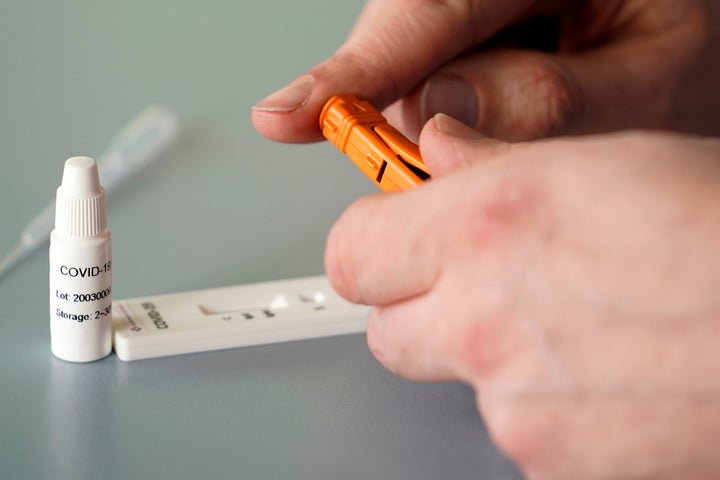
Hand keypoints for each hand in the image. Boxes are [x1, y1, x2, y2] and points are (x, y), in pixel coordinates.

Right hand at [252, 0, 719, 142]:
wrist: (698, 36)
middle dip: (431, 117)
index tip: (286, 118)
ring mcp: (469, 14)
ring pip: (413, 79)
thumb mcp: (658, 76)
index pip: (426, 9)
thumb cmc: (693, 42)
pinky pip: (432, 87)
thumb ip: (559, 102)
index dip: (353, 71)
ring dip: (457, 124)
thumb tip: (447, 117)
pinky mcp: (461, 44)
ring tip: (546, 111)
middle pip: (404, 49)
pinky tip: (518, 113)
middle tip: (485, 153)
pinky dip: (463, 123)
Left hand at [324, 116, 719, 478]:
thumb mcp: (603, 160)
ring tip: (577, 327)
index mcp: (485, 229)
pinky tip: (604, 373)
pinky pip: (514, 430)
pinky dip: (543, 406)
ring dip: (493, 357)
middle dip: (422, 306)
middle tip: (482, 285)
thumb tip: (439, 151)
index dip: (373, 246)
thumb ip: (493, 161)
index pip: (353, 254)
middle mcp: (483, 321)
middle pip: (387, 330)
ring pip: (458, 380)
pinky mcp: (548, 465)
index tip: (392, 240)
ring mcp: (513, 406)